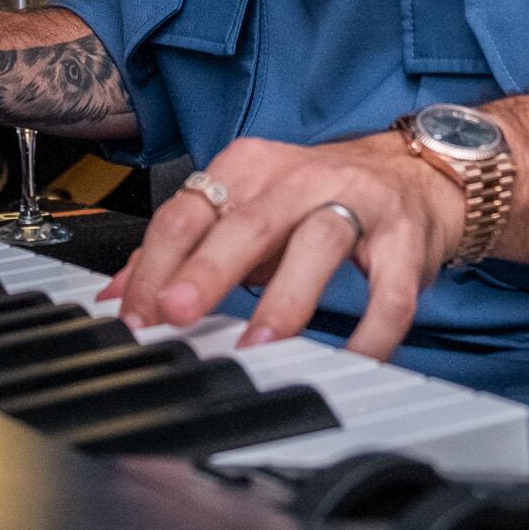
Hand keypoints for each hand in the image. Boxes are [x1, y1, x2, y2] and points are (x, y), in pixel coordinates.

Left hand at [100, 131, 468, 360]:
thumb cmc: (317, 197)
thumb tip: (115, 295)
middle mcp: (299, 178)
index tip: (134, 315)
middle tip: (177, 314)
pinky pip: (390, 290)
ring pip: (318, 245)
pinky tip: (353, 361)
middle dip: (208, 268)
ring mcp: (356, 204)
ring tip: (259, 345)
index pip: (189, 210)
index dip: (156, 263)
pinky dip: (372, 331)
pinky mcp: (405, 240)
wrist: (413, 172)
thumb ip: (182, 248)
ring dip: (286, 298)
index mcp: (249, 168)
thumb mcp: (244, 208)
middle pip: (248, 221)